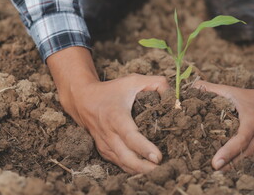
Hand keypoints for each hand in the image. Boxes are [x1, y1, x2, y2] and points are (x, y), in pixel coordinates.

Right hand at [47, 47, 169, 173]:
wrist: (82, 99)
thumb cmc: (111, 90)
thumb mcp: (133, 80)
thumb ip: (156, 83)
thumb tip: (172, 95)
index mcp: (116, 116)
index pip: (130, 136)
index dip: (144, 148)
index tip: (158, 157)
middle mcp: (109, 133)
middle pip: (125, 157)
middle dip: (143, 167)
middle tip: (161, 169)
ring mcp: (104, 143)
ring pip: (121, 163)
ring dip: (138, 170)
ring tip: (156, 172)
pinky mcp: (103, 149)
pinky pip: (117, 163)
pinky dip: (130, 168)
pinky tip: (143, 170)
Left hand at [194, 81, 253, 169]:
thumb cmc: (252, 97)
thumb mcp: (233, 91)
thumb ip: (212, 89)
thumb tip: (194, 86)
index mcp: (253, 121)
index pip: (240, 140)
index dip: (227, 153)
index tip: (215, 163)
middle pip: (242, 156)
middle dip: (226, 165)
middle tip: (209, 169)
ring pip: (247, 161)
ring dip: (233, 167)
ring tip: (216, 170)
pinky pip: (253, 161)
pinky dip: (241, 164)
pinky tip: (229, 166)